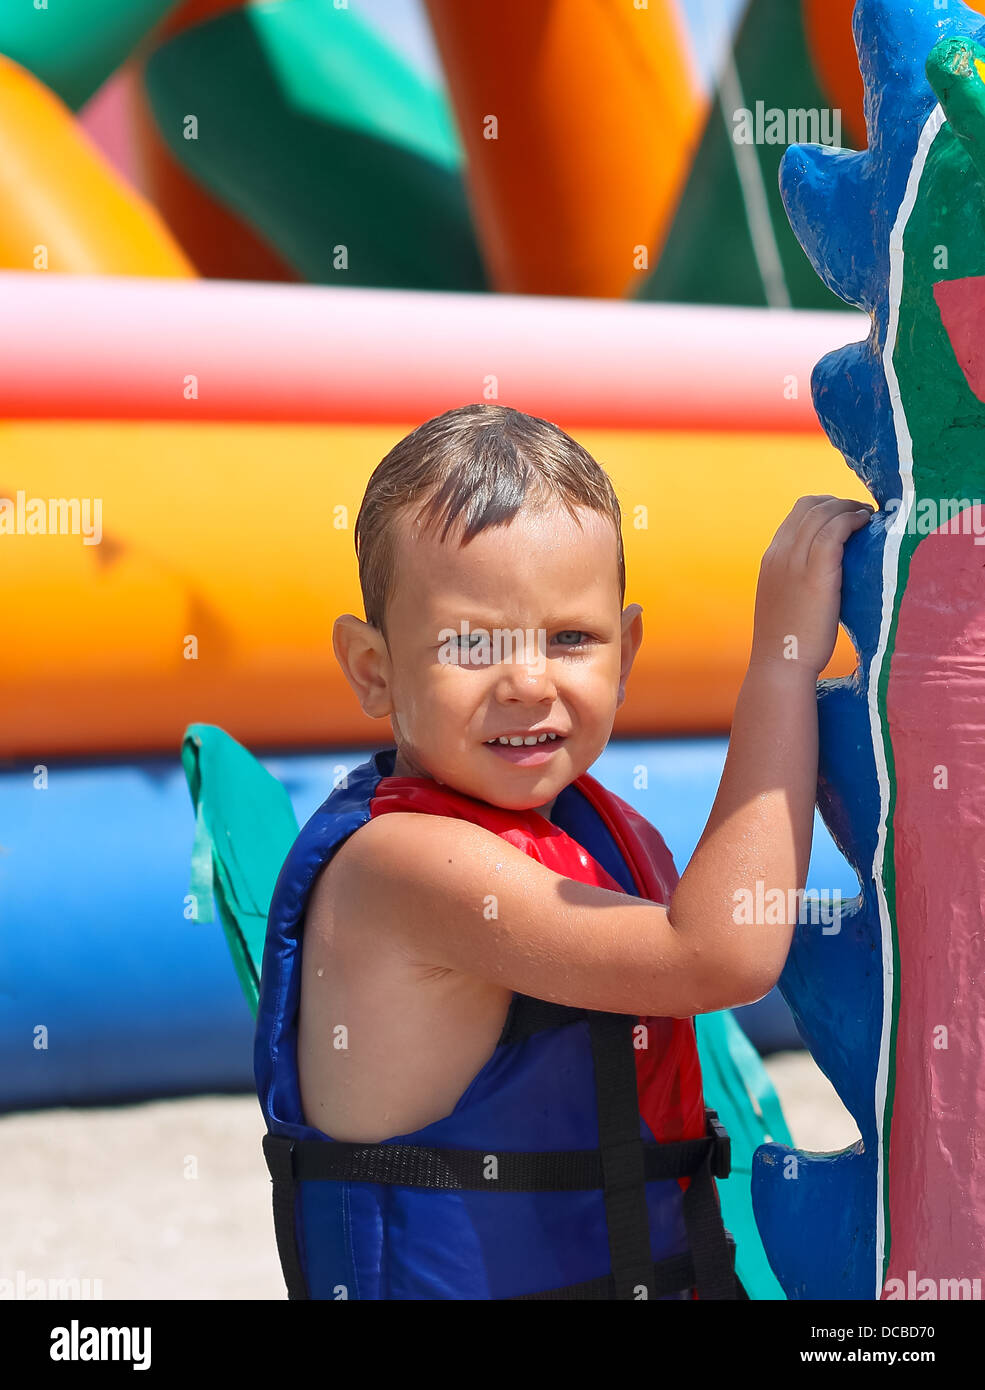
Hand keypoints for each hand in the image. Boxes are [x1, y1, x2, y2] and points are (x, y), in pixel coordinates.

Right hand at [749, 495, 872, 675]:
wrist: (780, 663)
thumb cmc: (789, 642)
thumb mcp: (786, 602)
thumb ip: (798, 582)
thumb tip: (826, 577)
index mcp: (771, 559)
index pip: (797, 515)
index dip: (825, 509)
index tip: (846, 518)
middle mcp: (779, 554)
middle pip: (809, 506)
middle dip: (838, 502)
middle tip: (861, 514)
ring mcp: (794, 561)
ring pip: (822, 513)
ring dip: (849, 507)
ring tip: (868, 516)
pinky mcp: (815, 573)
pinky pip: (834, 530)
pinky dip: (851, 519)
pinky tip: (865, 524)